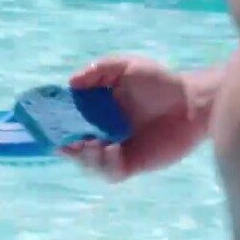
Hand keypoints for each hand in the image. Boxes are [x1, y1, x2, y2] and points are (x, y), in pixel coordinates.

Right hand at [61, 55, 202, 181]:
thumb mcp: (127, 66)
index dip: (55, 123)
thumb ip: (98, 71)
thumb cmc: (162, 82)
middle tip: (68, 141)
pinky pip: (112, 173)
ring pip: (90, 163)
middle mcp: (105, 132)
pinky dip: (107, 165)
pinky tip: (113, 150)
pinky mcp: (134, 164)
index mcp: (99, 110)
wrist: (193, 103)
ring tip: (94, 145)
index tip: (45, 123)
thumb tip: (69, 83)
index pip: (70, 120)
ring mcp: (118, 150)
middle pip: (74, 146)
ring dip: (86, 157)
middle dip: (67, 146)